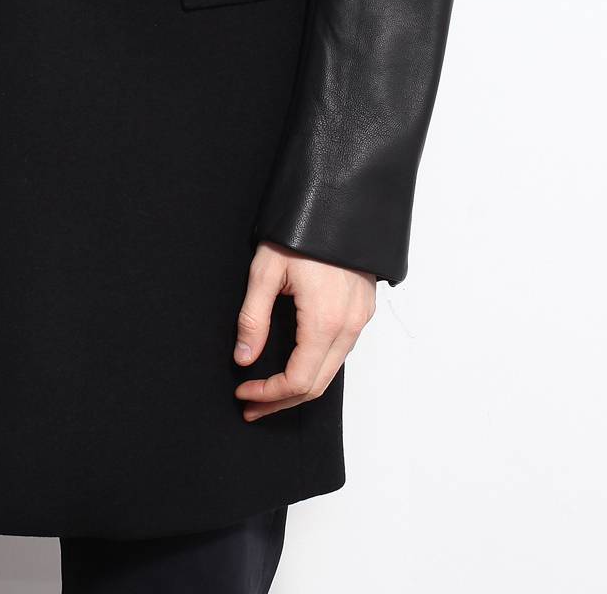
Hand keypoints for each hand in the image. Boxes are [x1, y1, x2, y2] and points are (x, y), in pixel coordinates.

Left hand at [233, 242, 374, 419]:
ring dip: (299, 386)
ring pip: (331, 371)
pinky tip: (294, 362)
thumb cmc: (302, 229)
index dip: (269, 394)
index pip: (298, 380)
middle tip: (252, 405)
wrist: (340, 200)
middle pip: (317, 385)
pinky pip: (341, 351)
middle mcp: (349, 326)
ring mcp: (360, 318)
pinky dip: (316, 366)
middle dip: (282, 401)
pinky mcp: (363, 309)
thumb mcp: (265, 269)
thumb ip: (253, 318)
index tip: (243, 392)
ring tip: (267, 390)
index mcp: (325, 320)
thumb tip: (244, 359)